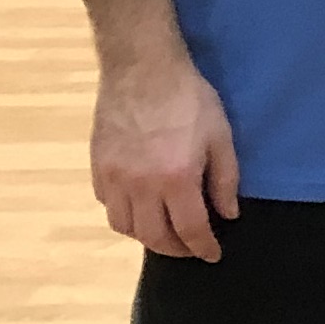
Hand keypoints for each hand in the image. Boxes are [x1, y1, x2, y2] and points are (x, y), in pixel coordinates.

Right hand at [91, 49, 242, 259]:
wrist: (142, 68)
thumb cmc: (189, 98)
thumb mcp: (220, 135)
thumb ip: (225, 179)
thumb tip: (227, 214)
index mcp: (176, 179)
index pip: (190, 230)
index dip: (203, 248)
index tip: (212, 255)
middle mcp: (140, 186)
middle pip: (154, 237)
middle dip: (175, 249)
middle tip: (190, 247)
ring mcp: (114, 177)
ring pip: (124, 227)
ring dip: (146, 236)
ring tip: (163, 230)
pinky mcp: (97, 166)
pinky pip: (107, 204)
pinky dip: (124, 213)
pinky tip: (138, 206)